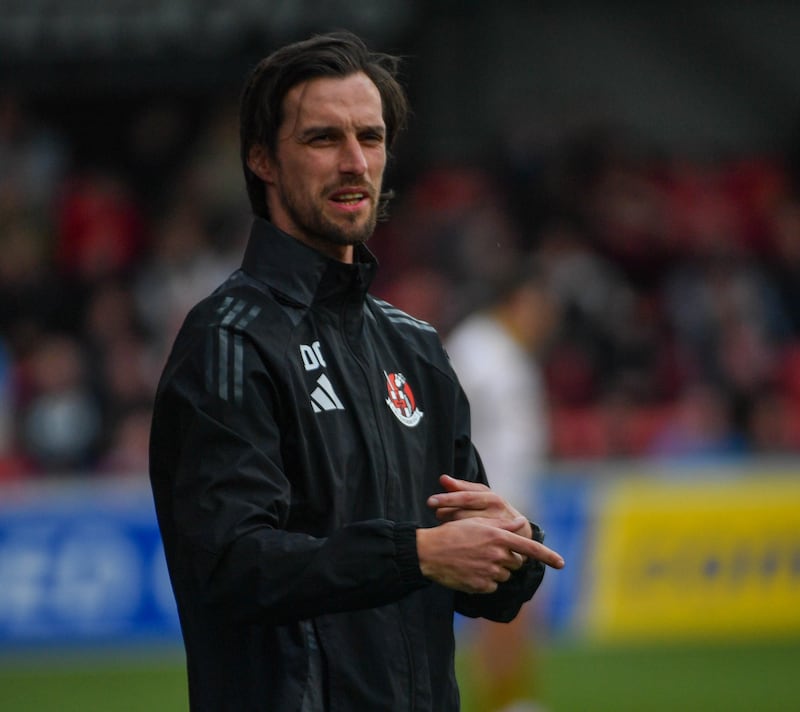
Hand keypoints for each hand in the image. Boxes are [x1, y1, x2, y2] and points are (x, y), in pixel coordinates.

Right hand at [417, 516, 563, 593]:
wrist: (429, 553)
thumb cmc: (452, 534)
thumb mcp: (477, 523)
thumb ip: (502, 525)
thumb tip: (521, 523)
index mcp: (498, 537)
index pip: (529, 548)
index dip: (548, 556)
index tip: (562, 563)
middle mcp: (497, 555)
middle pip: (515, 563)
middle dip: (507, 558)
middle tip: (487, 551)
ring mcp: (489, 572)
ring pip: (504, 575)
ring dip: (495, 569)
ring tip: (475, 559)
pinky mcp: (481, 586)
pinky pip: (492, 586)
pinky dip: (484, 580)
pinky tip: (470, 571)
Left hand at [427, 474, 530, 538]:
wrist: (521, 531)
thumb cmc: (495, 510)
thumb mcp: (482, 495)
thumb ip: (461, 487)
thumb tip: (442, 478)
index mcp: (492, 498)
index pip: (465, 497)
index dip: (446, 499)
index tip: (430, 502)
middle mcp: (496, 513)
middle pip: (462, 515)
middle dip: (445, 515)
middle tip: (439, 515)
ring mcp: (499, 531)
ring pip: (465, 531)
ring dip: (450, 529)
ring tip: (447, 526)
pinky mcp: (499, 545)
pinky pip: (473, 545)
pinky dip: (460, 542)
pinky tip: (455, 540)